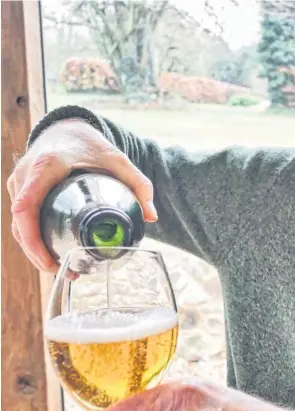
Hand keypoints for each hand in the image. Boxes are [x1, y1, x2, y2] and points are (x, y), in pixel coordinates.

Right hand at [7, 118, 157, 273]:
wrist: (66, 129)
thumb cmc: (90, 144)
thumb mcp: (117, 159)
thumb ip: (137, 183)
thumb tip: (151, 216)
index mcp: (46, 166)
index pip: (27, 204)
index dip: (31, 234)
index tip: (46, 256)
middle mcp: (25, 176)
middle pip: (21, 222)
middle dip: (37, 252)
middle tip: (65, 271)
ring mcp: (19, 184)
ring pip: (19, 226)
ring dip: (36, 251)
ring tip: (64, 270)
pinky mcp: (20, 191)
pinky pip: (23, 221)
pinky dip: (35, 241)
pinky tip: (55, 257)